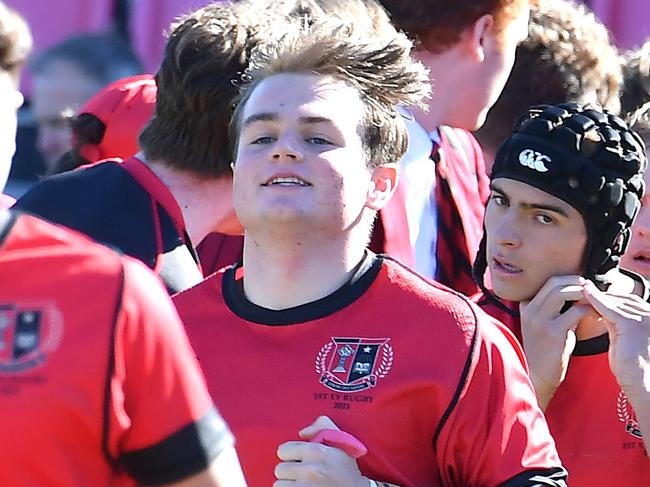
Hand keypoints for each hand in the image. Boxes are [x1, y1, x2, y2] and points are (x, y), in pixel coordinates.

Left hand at [274, 416, 368, 486]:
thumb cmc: (346, 467)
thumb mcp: (340, 440)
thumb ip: (322, 426)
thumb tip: (302, 433)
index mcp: (316, 452)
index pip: (283, 450)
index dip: (289, 454)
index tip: (296, 459)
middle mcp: (310, 471)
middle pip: (279, 469)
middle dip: (288, 471)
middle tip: (299, 473)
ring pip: (279, 485)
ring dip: (287, 485)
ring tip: (299, 484)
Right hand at [519, 275, 593, 408]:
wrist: (537, 375)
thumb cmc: (545, 351)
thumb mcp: (542, 325)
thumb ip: (553, 308)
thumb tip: (576, 293)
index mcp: (526, 307)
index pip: (547, 282)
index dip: (567, 280)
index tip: (581, 285)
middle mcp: (530, 311)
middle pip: (554, 283)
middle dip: (576, 282)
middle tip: (590, 289)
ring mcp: (540, 321)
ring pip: (563, 292)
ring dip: (582, 293)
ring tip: (593, 300)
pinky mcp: (553, 332)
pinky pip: (575, 312)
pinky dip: (589, 310)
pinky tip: (596, 315)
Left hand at [582, 281, 649, 396]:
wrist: (640, 384)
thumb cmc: (630, 366)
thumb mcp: (623, 338)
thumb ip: (616, 322)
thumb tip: (599, 310)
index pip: (627, 300)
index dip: (607, 296)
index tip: (589, 292)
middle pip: (620, 298)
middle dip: (600, 295)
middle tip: (580, 288)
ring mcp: (644, 318)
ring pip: (613, 301)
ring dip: (595, 296)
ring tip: (578, 290)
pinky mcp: (632, 324)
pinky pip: (608, 308)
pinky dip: (595, 300)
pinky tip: (584, 293)